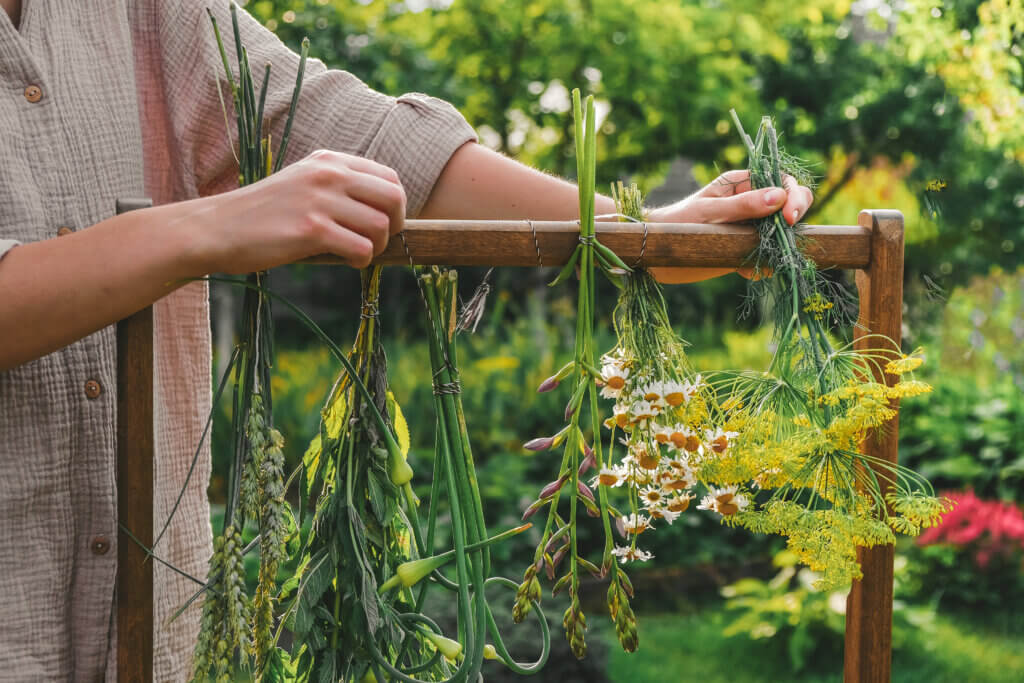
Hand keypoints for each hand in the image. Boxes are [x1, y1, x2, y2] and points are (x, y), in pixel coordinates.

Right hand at [189, 149, 406, 273]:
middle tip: (374, 242)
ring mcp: (320, 200)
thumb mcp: (303, 184)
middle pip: (394, 198)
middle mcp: (329, 174)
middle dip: (394, 226)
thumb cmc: (263, 214)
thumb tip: (386, 213)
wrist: (217, 229)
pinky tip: (344, 261)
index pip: (390, 178)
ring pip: (381, 226)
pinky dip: (361, 261)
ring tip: (354, 253)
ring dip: (376, 247)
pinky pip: (362, 249)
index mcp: (329, 161)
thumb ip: (339, 188)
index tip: (381, 223)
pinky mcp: (312, 230)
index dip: (395, 206)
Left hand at [646, 170, 812, 283]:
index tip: (789, 217)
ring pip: (781, 234)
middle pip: (789, 205)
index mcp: (743, 184)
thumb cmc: (677, 222)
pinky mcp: (744, 250)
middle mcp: (751, 203)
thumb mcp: (710, 212)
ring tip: (764, 257)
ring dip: (780, 246)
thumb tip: (780, 196)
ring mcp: (749, 228)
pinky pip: (766, 256)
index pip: (783, 181)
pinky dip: (763, 265)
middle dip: (794, 219)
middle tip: (787, 234)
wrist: (656, 251)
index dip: (794, 196)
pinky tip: (746, 272)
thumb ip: (744, 205)